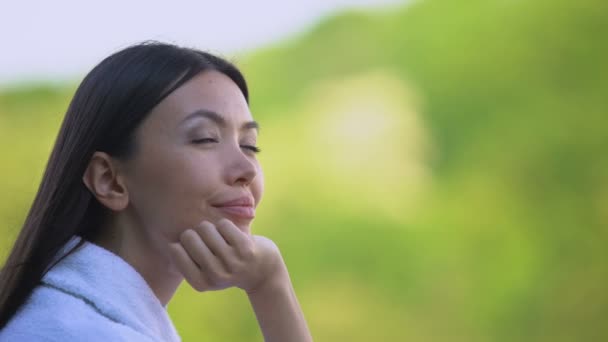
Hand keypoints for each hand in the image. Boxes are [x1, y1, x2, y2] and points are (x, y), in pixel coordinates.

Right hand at [168, 219, 284, 292]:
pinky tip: (232, 235)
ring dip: (210, 227)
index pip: (174, 250)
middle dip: (195, 232)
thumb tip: (167, 242)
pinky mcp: (245, 249)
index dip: (180, 242)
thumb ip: (185, 260)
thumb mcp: (205, 272)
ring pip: (205, 227)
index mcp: (201, 283)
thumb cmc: (226, 267)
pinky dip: (225, 225)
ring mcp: (231, 262)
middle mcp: (215, 275)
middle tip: (207, 239)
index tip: (191, 246)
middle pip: (188, 236)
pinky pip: (223, 224)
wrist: (262, 272)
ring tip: (219, 237)